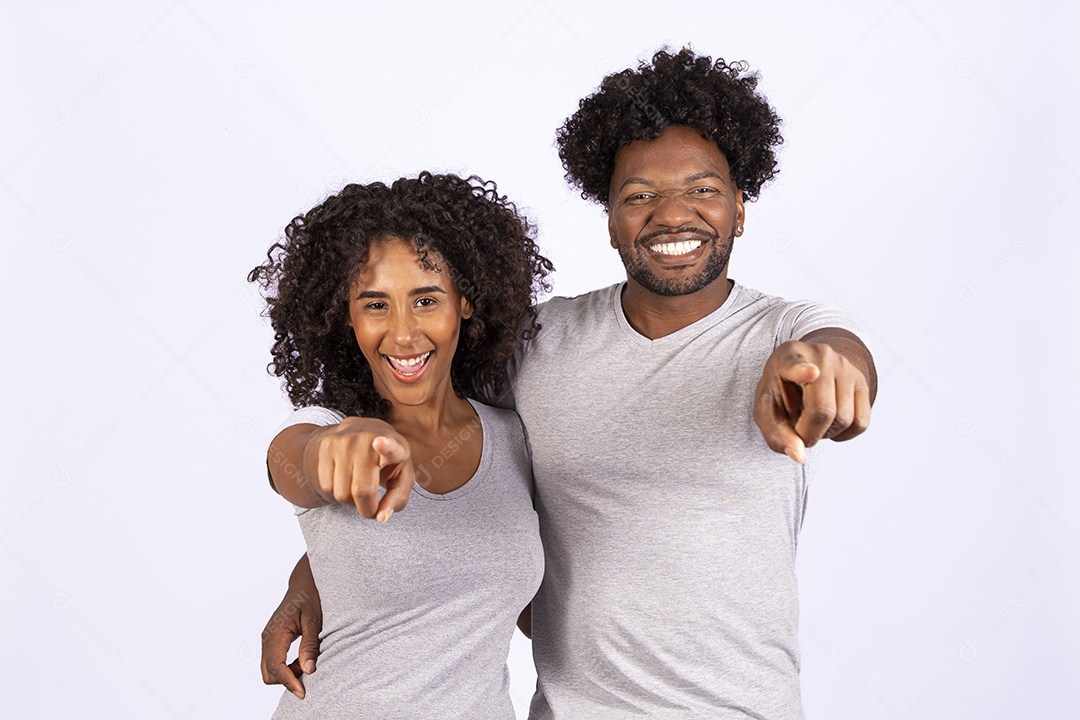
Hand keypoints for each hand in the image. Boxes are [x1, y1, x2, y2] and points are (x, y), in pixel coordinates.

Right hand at [261, 555, 322, 698]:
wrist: (303, 584)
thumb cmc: (310, 598)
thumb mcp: (314, 620)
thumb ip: (310, 645)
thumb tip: (308, 670)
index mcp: (276, 632)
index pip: (276, 666)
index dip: (289, 682)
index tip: (303, 692)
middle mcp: (267, 638)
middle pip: (269, 674)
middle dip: (288, 679)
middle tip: (309, 669)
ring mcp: (267, 640)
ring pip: (269, 671)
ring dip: (287, 673)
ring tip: (307, 662)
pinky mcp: (271, 641)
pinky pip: (273, 662)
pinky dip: (286, 667)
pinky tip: (302, 659)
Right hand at [306, 417, 413, 520]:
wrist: (357, 433)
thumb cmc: (386, 462)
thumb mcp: (401, 477)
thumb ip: (397, 499)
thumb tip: (381, 517)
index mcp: (394, 445)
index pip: (390, 447)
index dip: (386, 446)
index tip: (379, 442)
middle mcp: (367, 439)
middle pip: (362, 491)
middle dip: (367, 508)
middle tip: (372, 505)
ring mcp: (343, 441)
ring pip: (341, 494)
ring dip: (350, 501)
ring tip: (358, 485)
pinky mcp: (325, 446)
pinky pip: (326, 487)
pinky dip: (335, 493)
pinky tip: (344, 479)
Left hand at [753, 335, 871, 462]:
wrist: (809, 369)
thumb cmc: (783, 390)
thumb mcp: (767, 408)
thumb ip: (776, 433)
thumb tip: (799, 456)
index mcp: (788, 356)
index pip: (794, 363)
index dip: (801, 370)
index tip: (811, 373)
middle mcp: (821, 357)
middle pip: (822, 410)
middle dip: (809, 434)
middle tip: (798, 431)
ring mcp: (846, 368)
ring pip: (844, 419)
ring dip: (826, 433)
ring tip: (813, 421)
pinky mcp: (862, 382)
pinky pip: (861, 423)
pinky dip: (844, 434)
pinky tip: (830, 423)